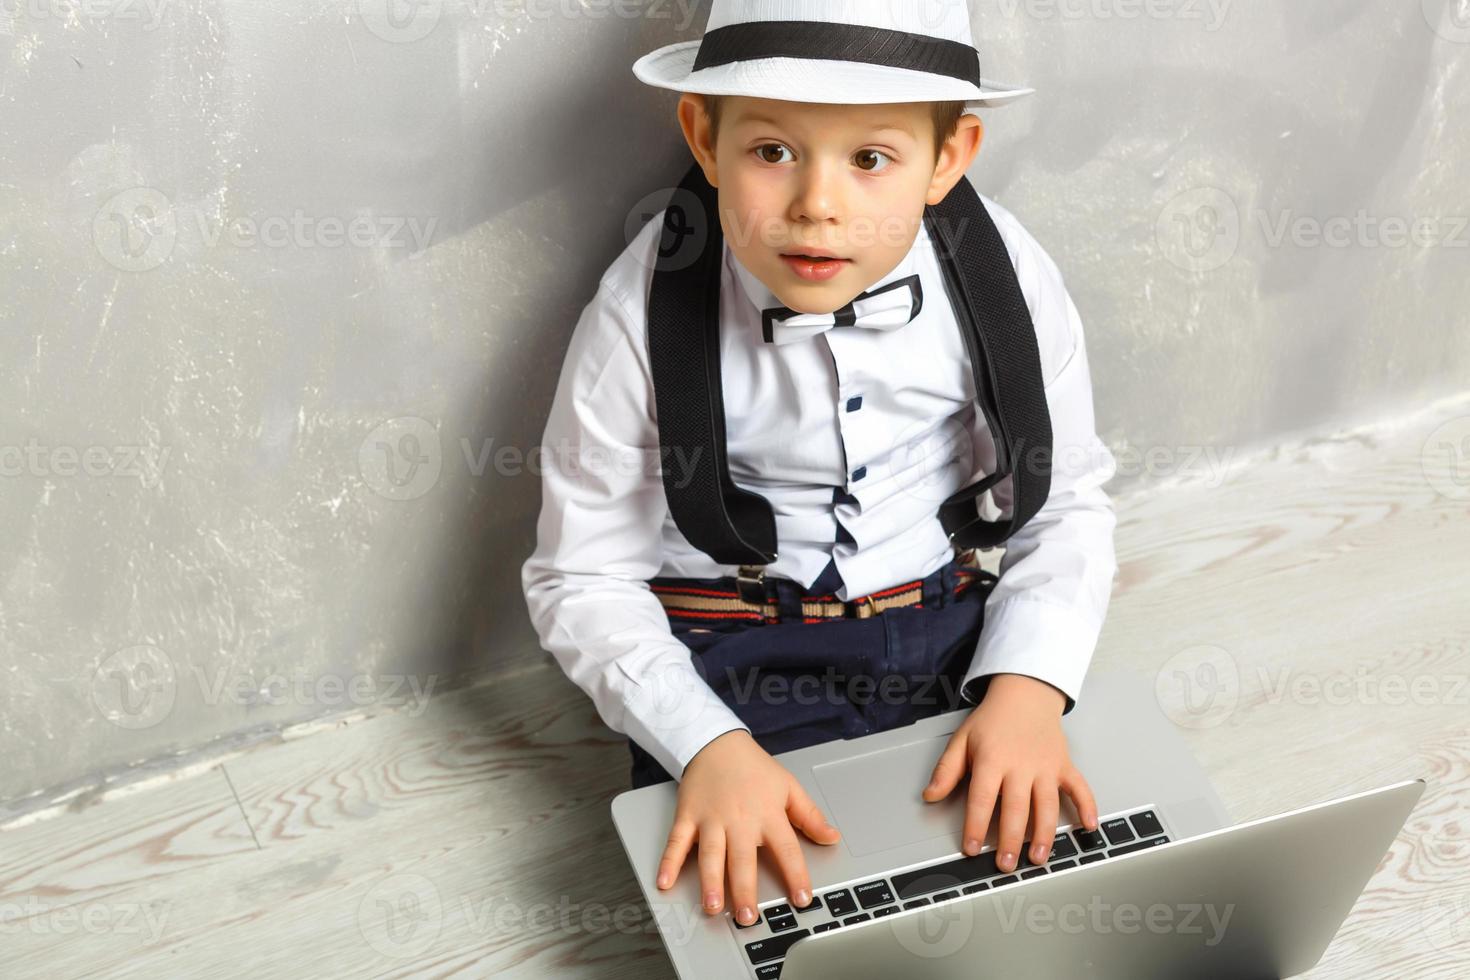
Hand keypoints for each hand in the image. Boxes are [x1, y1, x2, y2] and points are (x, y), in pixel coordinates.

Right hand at [655, 729, 842, 924]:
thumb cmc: (753, 767)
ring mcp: (710, 818)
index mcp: (767, 813)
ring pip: (710, 854)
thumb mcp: (788, 786)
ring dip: (710, 882)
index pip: (786, 848)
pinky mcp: (687, 815)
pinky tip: (665, 881)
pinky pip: (677, 841)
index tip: (802, 898)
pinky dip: (669, 861)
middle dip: (745, 890)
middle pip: (743, 859)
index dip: (796, 874)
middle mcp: (739, 819)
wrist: (717, 742)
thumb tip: (832, 837)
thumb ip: (810, 815)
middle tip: (748, 917)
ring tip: (712, 906)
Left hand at [921, 673, 1098, 872]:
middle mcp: (1021, 766)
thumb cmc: (993, 720)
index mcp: (993, 760)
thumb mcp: (962, 740)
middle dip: (1011, 840)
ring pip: (1047, 805)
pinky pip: (1080, 788)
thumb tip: (929, 795)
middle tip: (1006, 864)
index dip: (975, 826)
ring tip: (1038, 857)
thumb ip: (946, 770)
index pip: (982, 799)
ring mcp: (1046, 767)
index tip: (971, 848)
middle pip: (1016, 809)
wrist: (1025, 694)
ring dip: (1044, 834)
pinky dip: (1087, 807)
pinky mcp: (1064, 765)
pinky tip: (1088, 827)